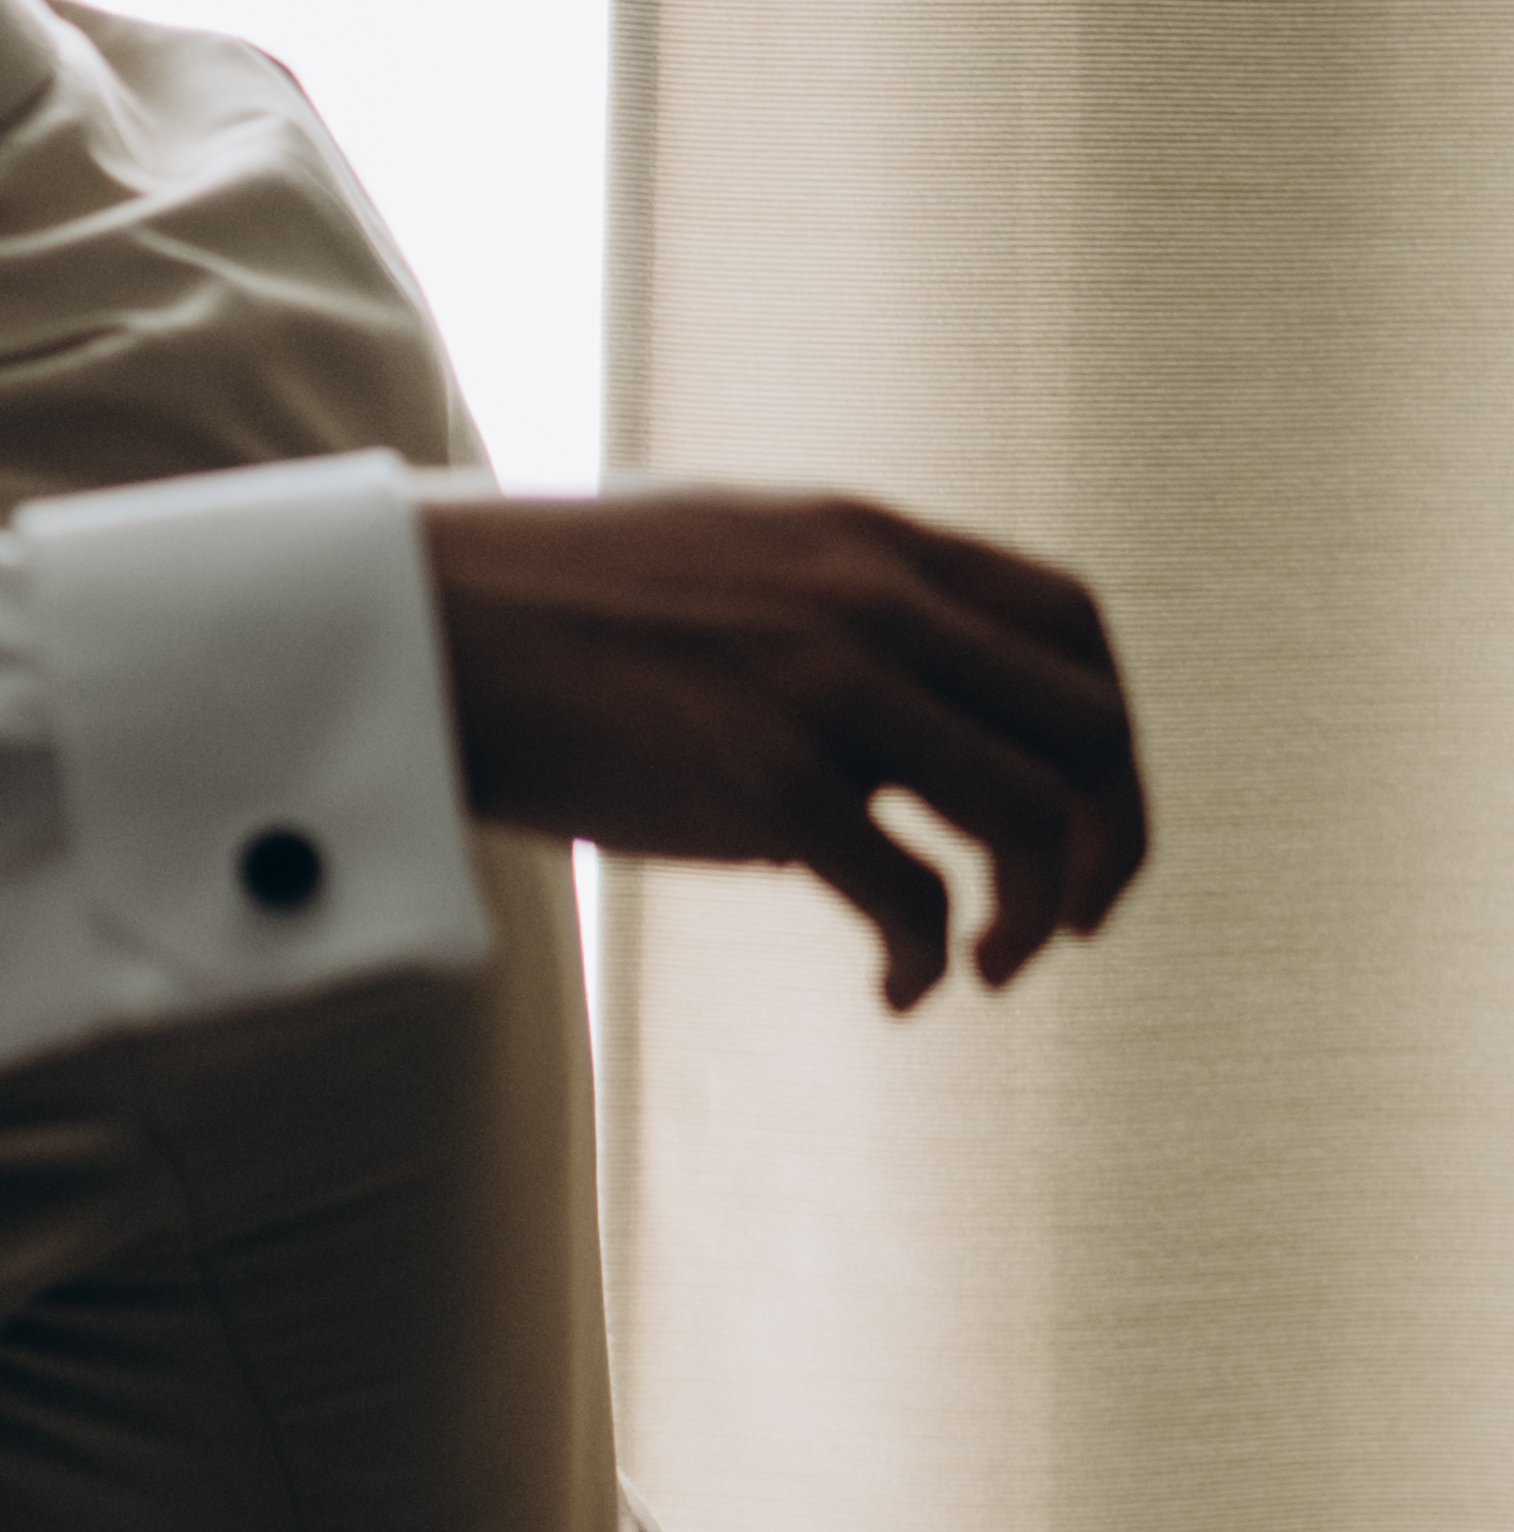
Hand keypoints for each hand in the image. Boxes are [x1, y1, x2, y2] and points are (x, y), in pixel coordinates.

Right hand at [426, 486, 1148, 1012]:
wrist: (423, 627)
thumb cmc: (545, 611)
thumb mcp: (726, 556)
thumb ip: (828, 602)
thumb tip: (891, 711)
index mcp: (871, 540)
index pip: (1070, 623)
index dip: (1107, 729)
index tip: (1082, 807)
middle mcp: (876, 603)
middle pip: (1086, 728)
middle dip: (1109, 841)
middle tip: (1074, 918)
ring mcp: (829, 689)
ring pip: (1028, 819)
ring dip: (1037, 916)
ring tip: (987, 967)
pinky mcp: (767, 784)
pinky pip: (916, 897)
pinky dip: (931, 962)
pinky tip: (899, 991)